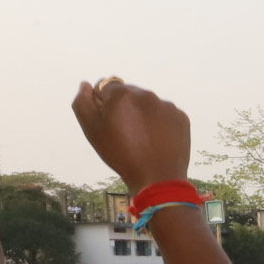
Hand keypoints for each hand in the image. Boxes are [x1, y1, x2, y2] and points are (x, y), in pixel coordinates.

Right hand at [71, 77, 191, 192]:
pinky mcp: (181, 117)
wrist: (157, 178)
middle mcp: (146, 94)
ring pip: (148, 104)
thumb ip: (83, 103)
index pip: (106, 87)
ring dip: (142, 114)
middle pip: (129, 94)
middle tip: (124, 133)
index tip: (108, 122)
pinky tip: (156, 140)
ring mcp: (166, 105)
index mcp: (122, 94)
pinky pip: (165, 114)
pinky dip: (159, 123)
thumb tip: (86, 85)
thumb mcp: (92, 131)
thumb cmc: (120, 155)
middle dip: (124, 107)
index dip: (103, 104)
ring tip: (141, 139)